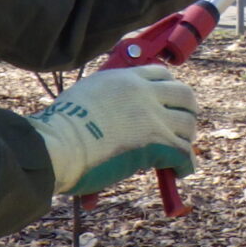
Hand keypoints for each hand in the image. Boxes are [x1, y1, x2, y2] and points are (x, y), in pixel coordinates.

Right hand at [25, 63, 198, 194]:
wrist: (58, 145)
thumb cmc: (60, 127)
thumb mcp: (86, 94)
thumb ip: (106, 96)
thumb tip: (108, 112)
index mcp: (126, 78)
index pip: (162, 74)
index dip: (168, 90)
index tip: (167, 103)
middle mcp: (144, 93)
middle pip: (184, 95)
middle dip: (186, 111)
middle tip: (181, 126)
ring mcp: (153, 118)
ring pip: (187, 125)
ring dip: (185, 139)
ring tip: (178, 152)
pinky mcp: (156, 144)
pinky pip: (183, 154)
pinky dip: (184, 165)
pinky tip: (178, 172)